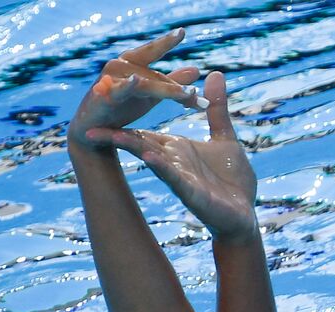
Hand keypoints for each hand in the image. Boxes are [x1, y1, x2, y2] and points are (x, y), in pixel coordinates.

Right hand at [68, 29, 204, 148]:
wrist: (95, 132)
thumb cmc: (122, 108)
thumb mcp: (151, 95)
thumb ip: (172, 82)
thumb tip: (196, 69)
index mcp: (131, 63)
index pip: (153, 52)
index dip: (166, 42)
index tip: (182, 31)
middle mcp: (120, 66)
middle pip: (155, 75)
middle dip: (178, 88)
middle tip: (199, 96)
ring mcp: (110, 80)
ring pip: (144, 85)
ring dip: (166, 91)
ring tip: (185, 94)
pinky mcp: (102, 96)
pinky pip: (117, 91)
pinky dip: (125, 86)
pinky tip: (135, 80)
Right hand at [86, 72, 258, 241]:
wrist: (245, 214)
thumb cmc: (233, 178)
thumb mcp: (225, 137)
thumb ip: (217, 108)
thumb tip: (215, 73)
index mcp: (176, 148)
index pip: (144, 131)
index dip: (124, 118)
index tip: (100, 106)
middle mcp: (172, 161)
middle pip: (139, 142)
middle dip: (115, 134)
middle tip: (88, 121)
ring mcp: (180, 177)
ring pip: (151, 158)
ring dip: (133, 147)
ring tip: (113, 135)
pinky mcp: (192, 192)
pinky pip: (173, 177)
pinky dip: (161, 167)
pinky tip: (149, 156)